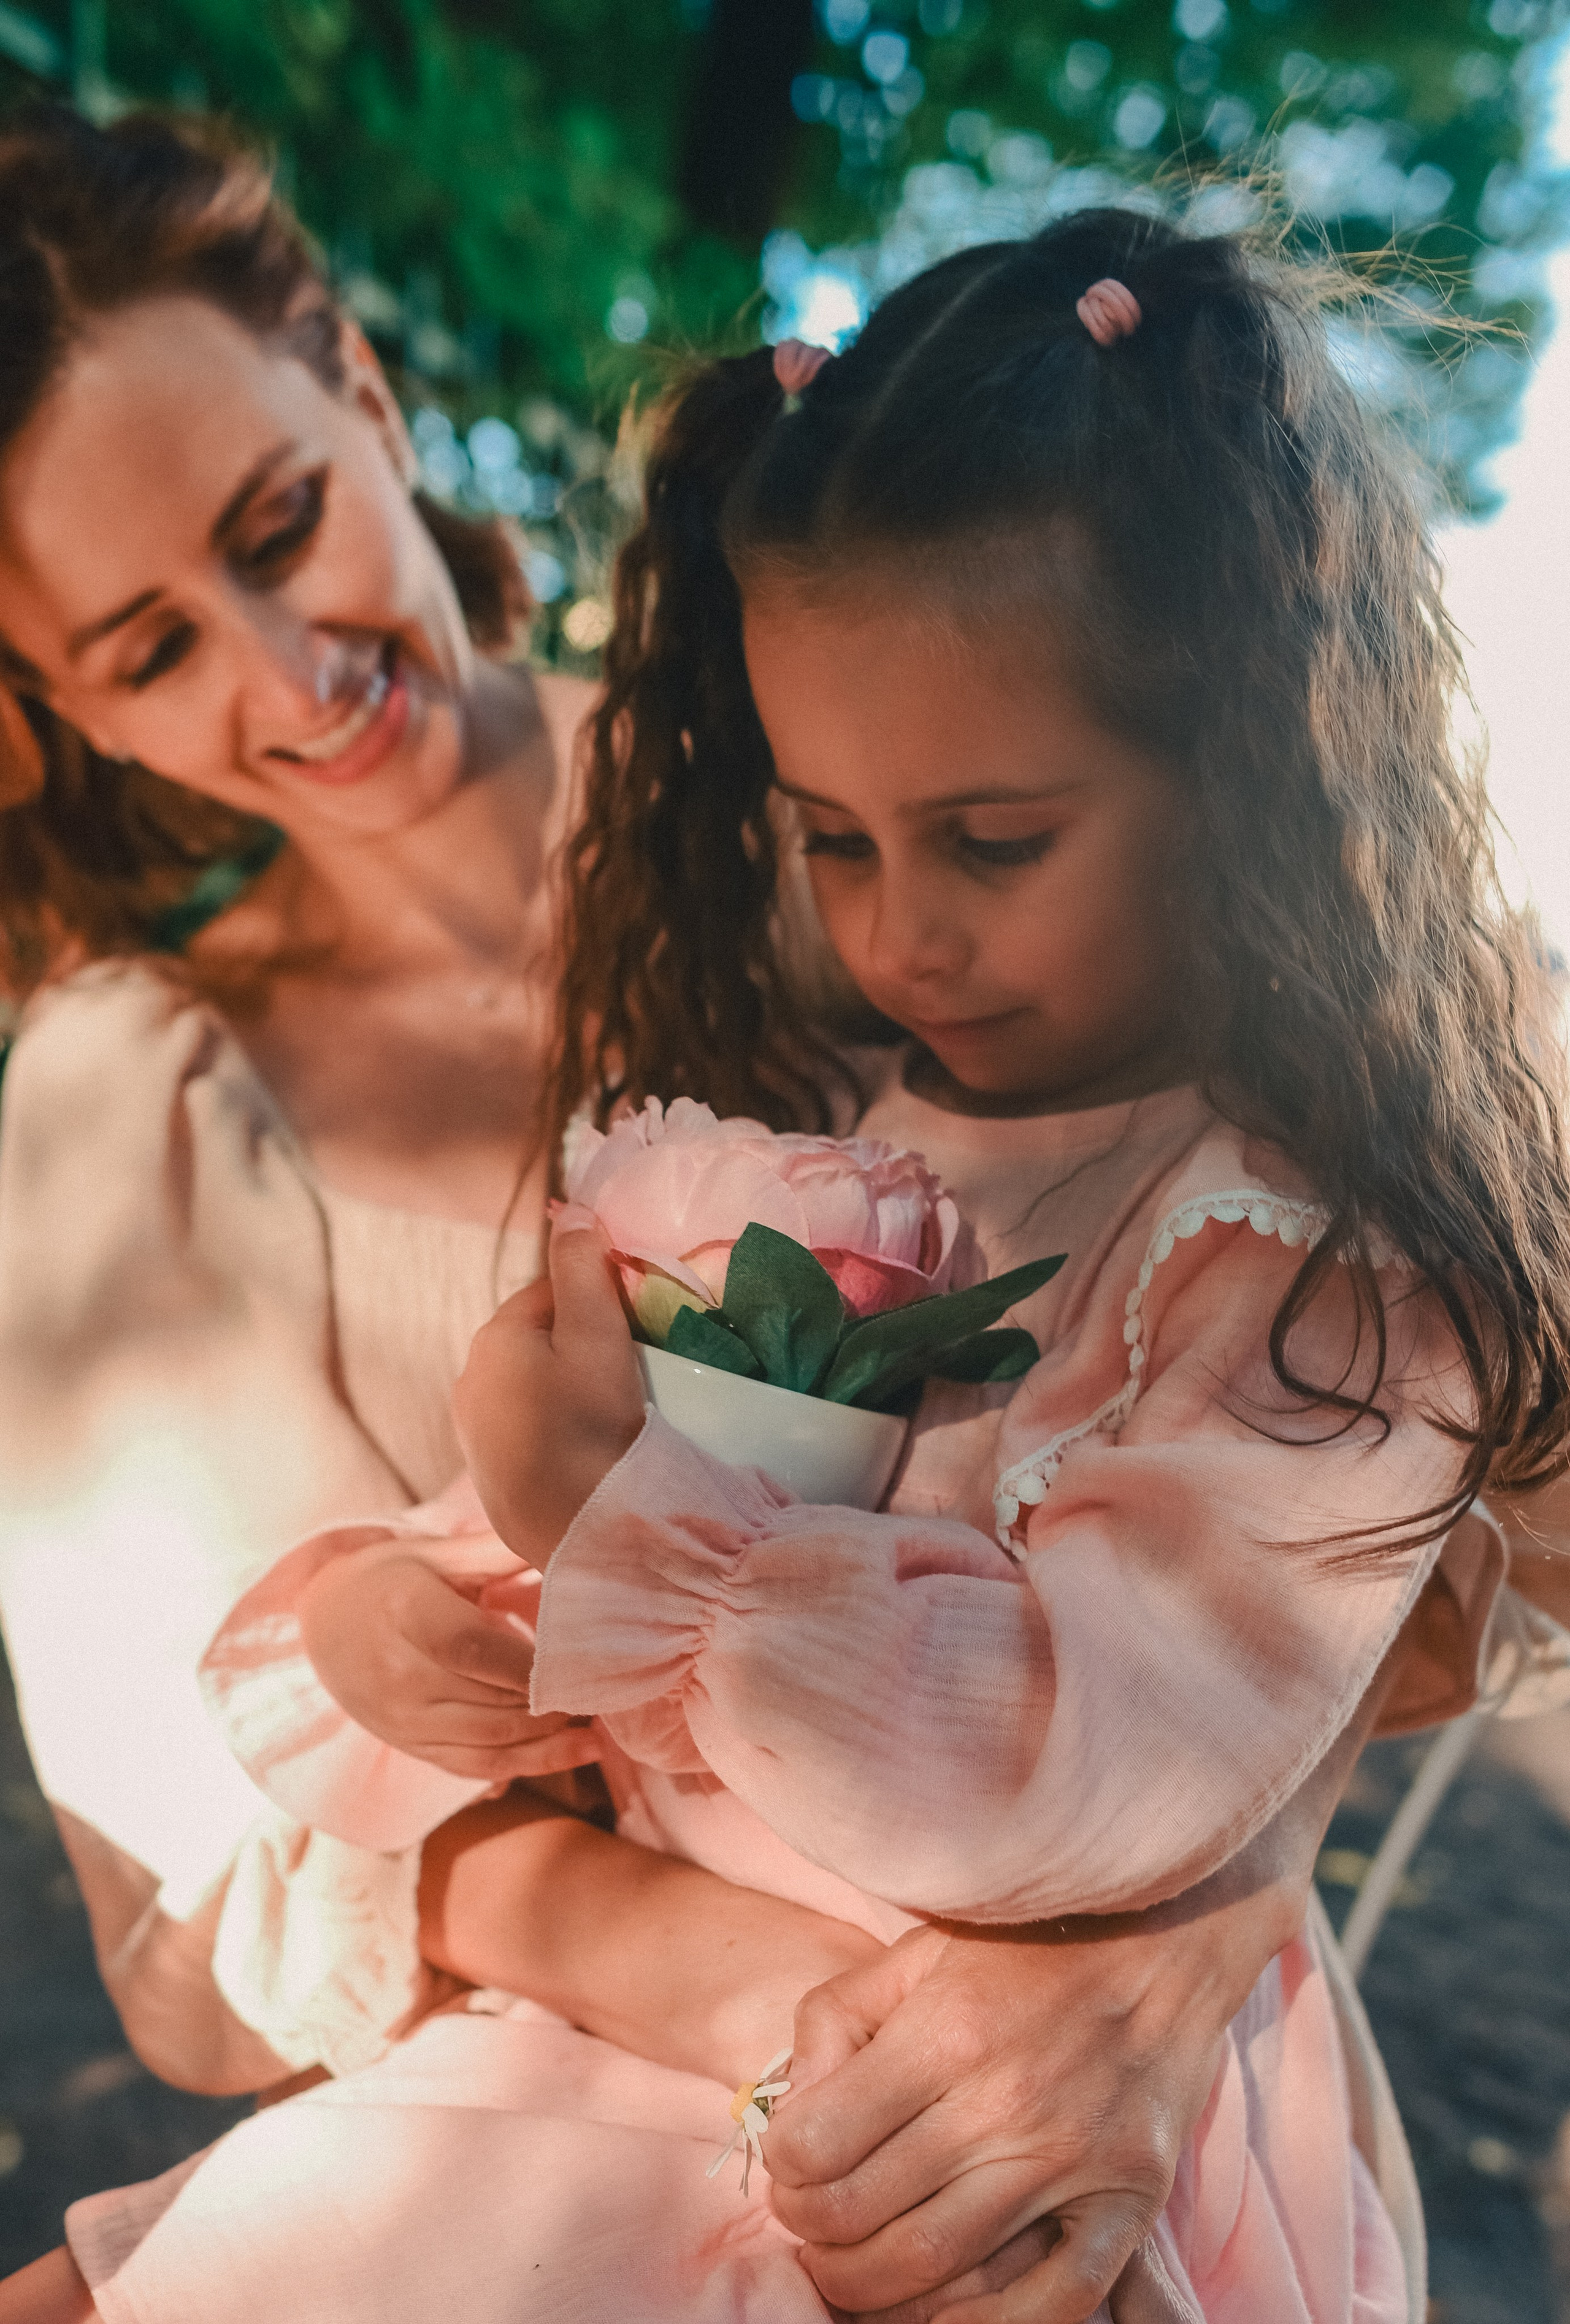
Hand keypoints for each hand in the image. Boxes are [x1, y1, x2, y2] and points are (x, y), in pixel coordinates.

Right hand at [299, 1542, 600, 1781]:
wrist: (323, 1624)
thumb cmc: (392, 1578)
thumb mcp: (437, 1555)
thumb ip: (496, 1552)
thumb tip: (564, 1536)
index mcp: (407, 1614)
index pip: (475, 1649)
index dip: (530, 1664)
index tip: (580, 1662)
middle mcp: (399, 1674)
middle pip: (490, 1702)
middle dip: (553, 1704)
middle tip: (608, 1692)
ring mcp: (402, 1719)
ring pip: (489, 1743)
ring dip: (549, 1743)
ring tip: (599, 1731)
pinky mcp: (411, 1746)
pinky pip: (473, 1767)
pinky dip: (526, 1765)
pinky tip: (571, 1754)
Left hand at [453, 1205, 644, 1568]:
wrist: (579, 1529)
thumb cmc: (592, 1423)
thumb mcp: (598, 1333)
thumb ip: (584, 1267)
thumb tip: (572, 1211)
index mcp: (494, 1337)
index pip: (550, 1292)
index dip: (597, 1303)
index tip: (635, 1331)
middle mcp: (469, 1379)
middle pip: (536, 1341)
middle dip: (576, 1346)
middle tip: (627, 1376)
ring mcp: (472, 1432)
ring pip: (528, 1387)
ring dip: (561, 1390)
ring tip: (608, 1416)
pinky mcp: (486, 1475)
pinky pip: (525, 1432)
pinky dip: (551, 1431)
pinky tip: (582, 1451)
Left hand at [767, 1909, 1251, 2323]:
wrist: (1163, 1939)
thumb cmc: (1025, 1946)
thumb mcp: (914, 1952)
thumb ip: (837, 2018)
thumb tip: (791, 2106)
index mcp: (944, 2035)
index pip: (816, 2146)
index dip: (782, 2168)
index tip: (790, 2162)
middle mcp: (1003, 2104)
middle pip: (861, 2217)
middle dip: (810, 2234)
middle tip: (810, 2223)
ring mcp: (1070, 2161)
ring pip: (935, 2270)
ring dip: (869, 2288)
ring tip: (853, 2265)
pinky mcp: (1125, 2202)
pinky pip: (1050, 2302)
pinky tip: (944, 2311)